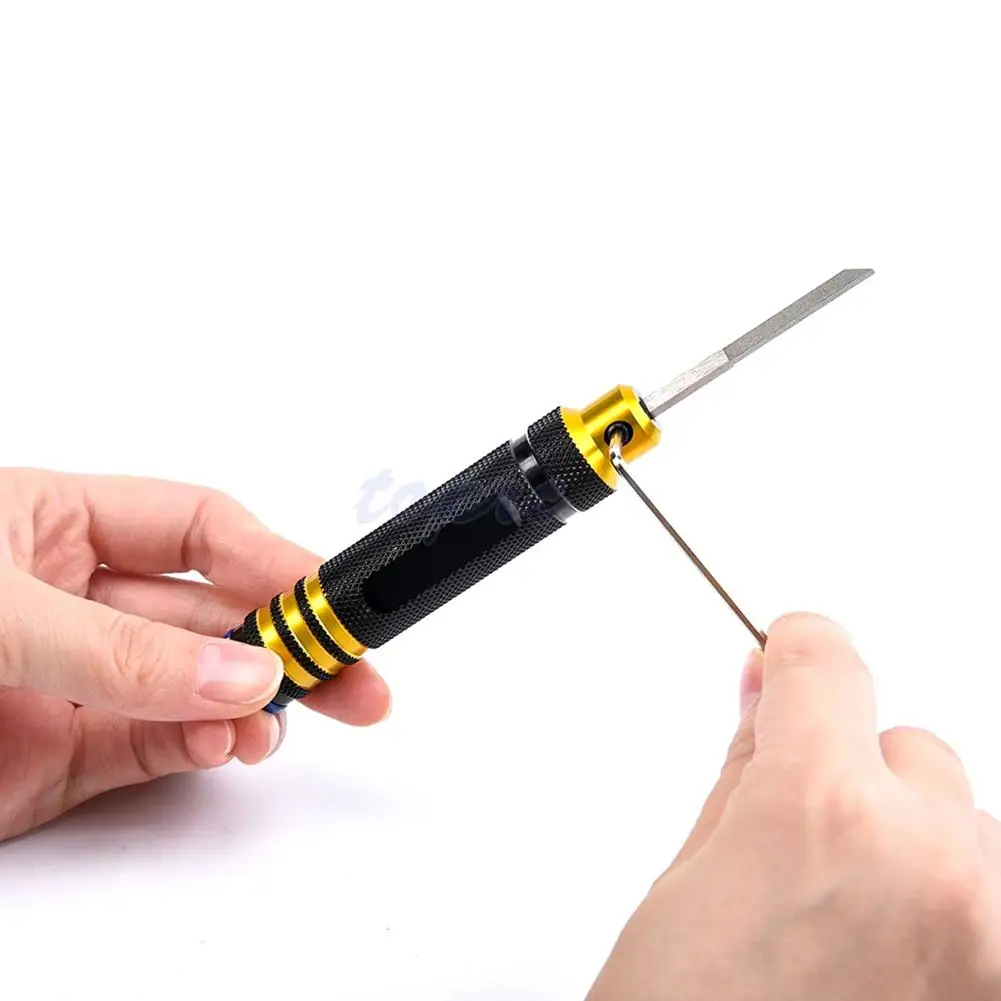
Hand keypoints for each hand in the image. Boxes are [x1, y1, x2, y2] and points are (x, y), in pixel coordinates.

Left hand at [0, 468, 390, 841]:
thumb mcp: (0, 617)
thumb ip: (118, 649)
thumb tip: (243, 672)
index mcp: (55, 526)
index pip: (197, 530)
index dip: (270, 560)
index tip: (331, 601)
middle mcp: (72, 600)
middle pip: (213, 615)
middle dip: (288, 645)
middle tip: (357, 676)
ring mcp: (71, 682)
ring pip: (193, 689)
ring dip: (248, 707)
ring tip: (274, 727)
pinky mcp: (58, 759)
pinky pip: (150, 748)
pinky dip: (197, 750)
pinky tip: (223, 747)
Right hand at [587, 613, 1000, 1000]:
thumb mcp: (689, 877)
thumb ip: (748, 768)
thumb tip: (770, 693)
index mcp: (822, 813)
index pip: (828, 665)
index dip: (799, 650)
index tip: (793, 654)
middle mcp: (929, 859)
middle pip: (911, 746)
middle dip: (854, 778)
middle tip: (807, 857)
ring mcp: (989, 930)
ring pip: (965, 820)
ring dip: (915, 846)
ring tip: (856, 928)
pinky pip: (989, 888)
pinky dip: (952, 903)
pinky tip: (898, 956)